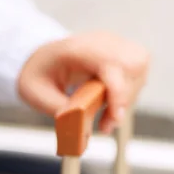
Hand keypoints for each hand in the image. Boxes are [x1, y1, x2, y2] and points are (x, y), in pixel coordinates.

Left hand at [17, 31, 148, 133]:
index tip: (116, 117)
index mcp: (75, 47)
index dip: (118, 91)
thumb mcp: (35, 93)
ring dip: (125, 99)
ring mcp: (114, 43)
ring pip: (138, 72)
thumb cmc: (37, 74)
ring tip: (105, 119)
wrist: (40, 57)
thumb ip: (60, 112)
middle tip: (105, 124)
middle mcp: (100, 40)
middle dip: (123, 100)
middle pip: (131, 66)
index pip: (109, 63)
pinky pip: (137, 74)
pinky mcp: (123, 52)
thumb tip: (84, 133)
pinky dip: (127, 94)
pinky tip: (110, 105)